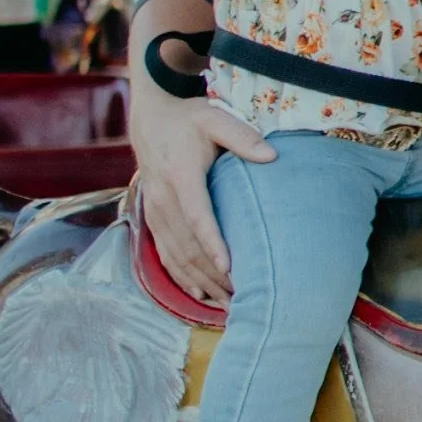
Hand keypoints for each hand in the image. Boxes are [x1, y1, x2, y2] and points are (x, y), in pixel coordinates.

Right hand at [130, 75, 274, 307]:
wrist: (150, 118)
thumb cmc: (188, 119)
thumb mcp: (214, 118)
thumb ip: (242, 136)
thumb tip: (272, 156)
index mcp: (180, 174)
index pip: (196, 215)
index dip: (212, 243)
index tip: (229, 268)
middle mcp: (162, 196)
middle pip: (186, 245)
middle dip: (212, 274)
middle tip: (241, 298)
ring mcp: (154, 209)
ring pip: (175, 254)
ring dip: (200, 281)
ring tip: (226, 303)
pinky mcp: (152, 217)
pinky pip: (164, 253)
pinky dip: (181, 276)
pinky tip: (199, 293)